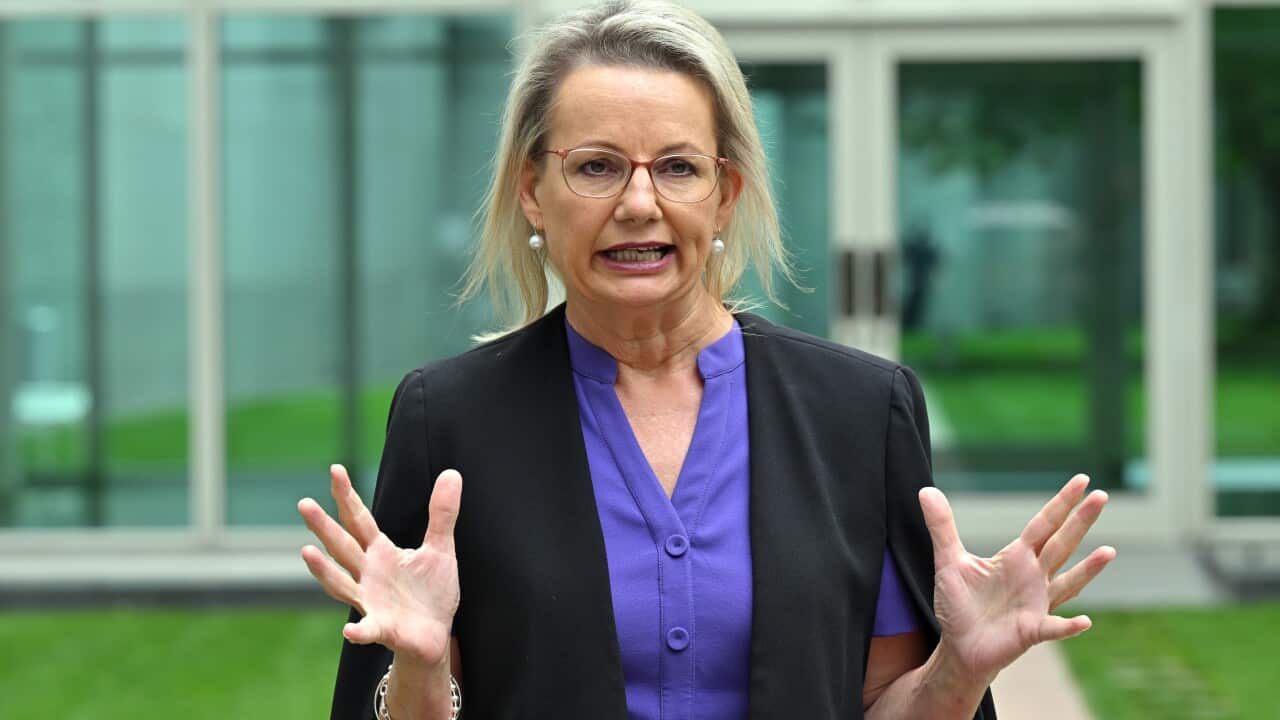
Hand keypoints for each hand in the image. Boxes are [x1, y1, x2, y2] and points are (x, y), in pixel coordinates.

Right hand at [297, 464, 461, 667]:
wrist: (435, 635)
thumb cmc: (431, 592)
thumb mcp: (440, 548)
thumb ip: (442, 514)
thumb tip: (452, 473)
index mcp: (380, 553)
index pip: (359, 520)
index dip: (347, 496)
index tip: (335, 469)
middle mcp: (367, 575)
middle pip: (342, 546)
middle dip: (323, 527)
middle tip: (304, 503)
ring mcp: (370, 602)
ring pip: (341, 584)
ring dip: (324, 571)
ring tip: (307, 552)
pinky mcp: (383, 628)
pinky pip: (368, 629)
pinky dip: (359, 630)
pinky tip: (350, 630)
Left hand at [919, 474, 1114, 681]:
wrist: (959, 646)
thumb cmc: (960, 604)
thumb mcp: (948, 561)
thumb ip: (941, 526)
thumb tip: (926, 490)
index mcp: (1017, 557)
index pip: (1043, 524)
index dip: (1061, 502)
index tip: (1081, 479)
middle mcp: (1033, 577)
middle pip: (1061, 544)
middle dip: (1080, 521)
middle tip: (1102, 495)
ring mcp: (1036, 604)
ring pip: (1067, 582)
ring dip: (1087, 569)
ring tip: (1108, 551)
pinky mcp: (1031, 631)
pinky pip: (1052, 628)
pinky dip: (1068, 626)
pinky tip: (1084, 622)